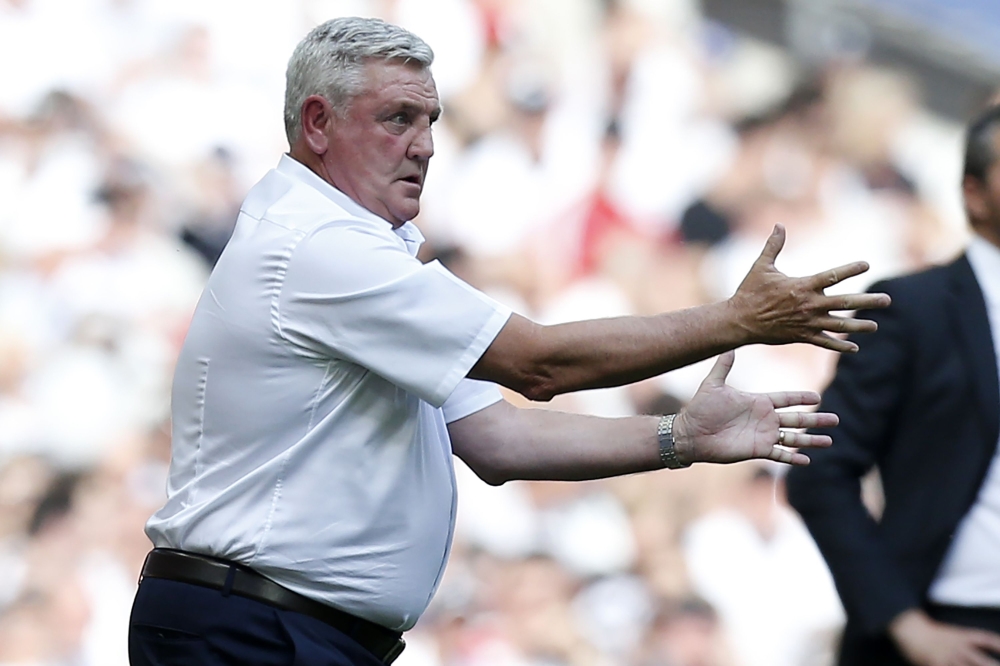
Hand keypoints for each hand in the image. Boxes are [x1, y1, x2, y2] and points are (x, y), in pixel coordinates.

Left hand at [671, 350, 835, 465]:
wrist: (690, 433)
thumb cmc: (700, 409)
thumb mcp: (713, 384)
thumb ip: (723, 366)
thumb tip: (728, 345)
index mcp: (758, 402)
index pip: (786, 399)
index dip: (801, 398)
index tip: (817, 397)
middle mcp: (764, 419)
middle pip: (796, 419)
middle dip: (815, 419)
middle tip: (835, 419)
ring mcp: (763, 435)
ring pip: (793, 438)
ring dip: (811, 440)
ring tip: (829, 440)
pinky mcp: (757, 450)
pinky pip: (780, 454)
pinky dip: (793, 457)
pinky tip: (807, 459)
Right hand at [728, 224, 890, 352]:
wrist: (739, 321)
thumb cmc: (749, 292)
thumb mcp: (761, 266)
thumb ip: (773, 246)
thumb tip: (779, 225)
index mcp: (802, 286)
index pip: (832, 276)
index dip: (850, 269)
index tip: (866, 264)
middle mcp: (809, 305)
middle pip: (844, 303)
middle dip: (867, 302)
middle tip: (886, 300)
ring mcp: (807, 323)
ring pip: (839, 325)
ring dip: (858, 326)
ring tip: (875, 325)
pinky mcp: (801, 336)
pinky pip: (825, 342)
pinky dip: (839, 345)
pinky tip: (854, 347)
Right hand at [890, 609, 999, 665]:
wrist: (910, 630)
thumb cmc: (930, 633)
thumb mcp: (951, 634)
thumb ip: (965, 643)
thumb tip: (978, 653)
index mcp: (962, 636)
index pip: (985, 640)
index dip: (998, 644)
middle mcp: (959, 647)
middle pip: (981, 660)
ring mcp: (948, 658)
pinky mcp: (937, 665)